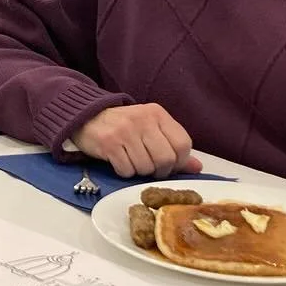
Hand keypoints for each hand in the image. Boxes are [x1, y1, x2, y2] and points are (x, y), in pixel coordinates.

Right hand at [70, 104, 202, 176]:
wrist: (88, 117)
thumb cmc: (124, 126)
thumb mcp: (151, 129)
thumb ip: (173, 146)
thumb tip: (197, 167)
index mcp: (158, 113)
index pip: (183, 144)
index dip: (179, 161)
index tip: (169, 165)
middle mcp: (143, 120)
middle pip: (166, 159)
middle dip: (160, 171)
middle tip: (150, 168)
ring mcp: (125, 131)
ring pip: (146, 167)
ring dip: (140, 172)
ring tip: (132, 162)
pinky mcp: (109, 144)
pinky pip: (127, 170)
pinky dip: (125, 172)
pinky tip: (119, 162)